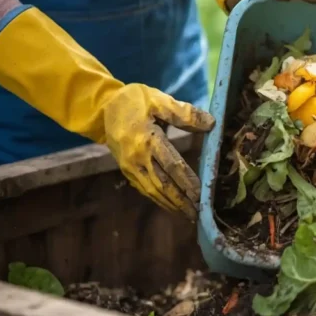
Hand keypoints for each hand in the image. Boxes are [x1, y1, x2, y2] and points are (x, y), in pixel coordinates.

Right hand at [102, 84, 214, 220]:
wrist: (104, 106)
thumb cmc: (136, 101)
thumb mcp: (159, 100)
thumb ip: (185, 113)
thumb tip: (211, 124)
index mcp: (148, 140)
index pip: (173, 166)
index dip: (188, 182)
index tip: (203, 194)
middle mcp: (138, 158)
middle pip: (163, 184)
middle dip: (182, 201)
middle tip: (199, 214)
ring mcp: (130, 166)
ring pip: (153, 191)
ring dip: (171, 205)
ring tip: (189, 215)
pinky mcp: (126, 170)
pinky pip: (144, 189)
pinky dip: (159, 200)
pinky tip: (172, 206)